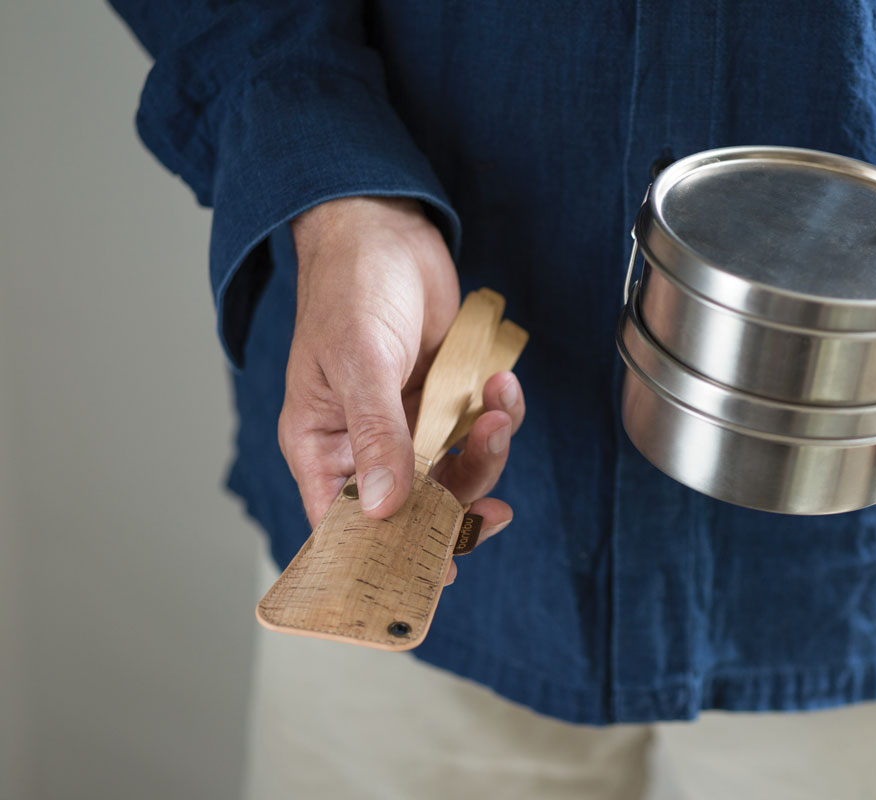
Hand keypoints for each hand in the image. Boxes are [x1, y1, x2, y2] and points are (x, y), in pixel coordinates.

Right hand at [278, 197, 525, 581]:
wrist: (386, 230)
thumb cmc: (350, 288)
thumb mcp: (358, 362)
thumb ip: (375, 436)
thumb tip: (386, 510)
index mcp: (322, 447)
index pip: (346, 528)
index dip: (386, 562)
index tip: (432, 581)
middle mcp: (366, 446)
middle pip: (416, 512)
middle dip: (459, 508)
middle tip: (493, 509)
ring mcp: (410, 425)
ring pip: (459, 474)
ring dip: (487, 454)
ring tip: (496, 409)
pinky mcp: (446, 400)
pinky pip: (481, 431)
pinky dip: (499, 416)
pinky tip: (500, 385)